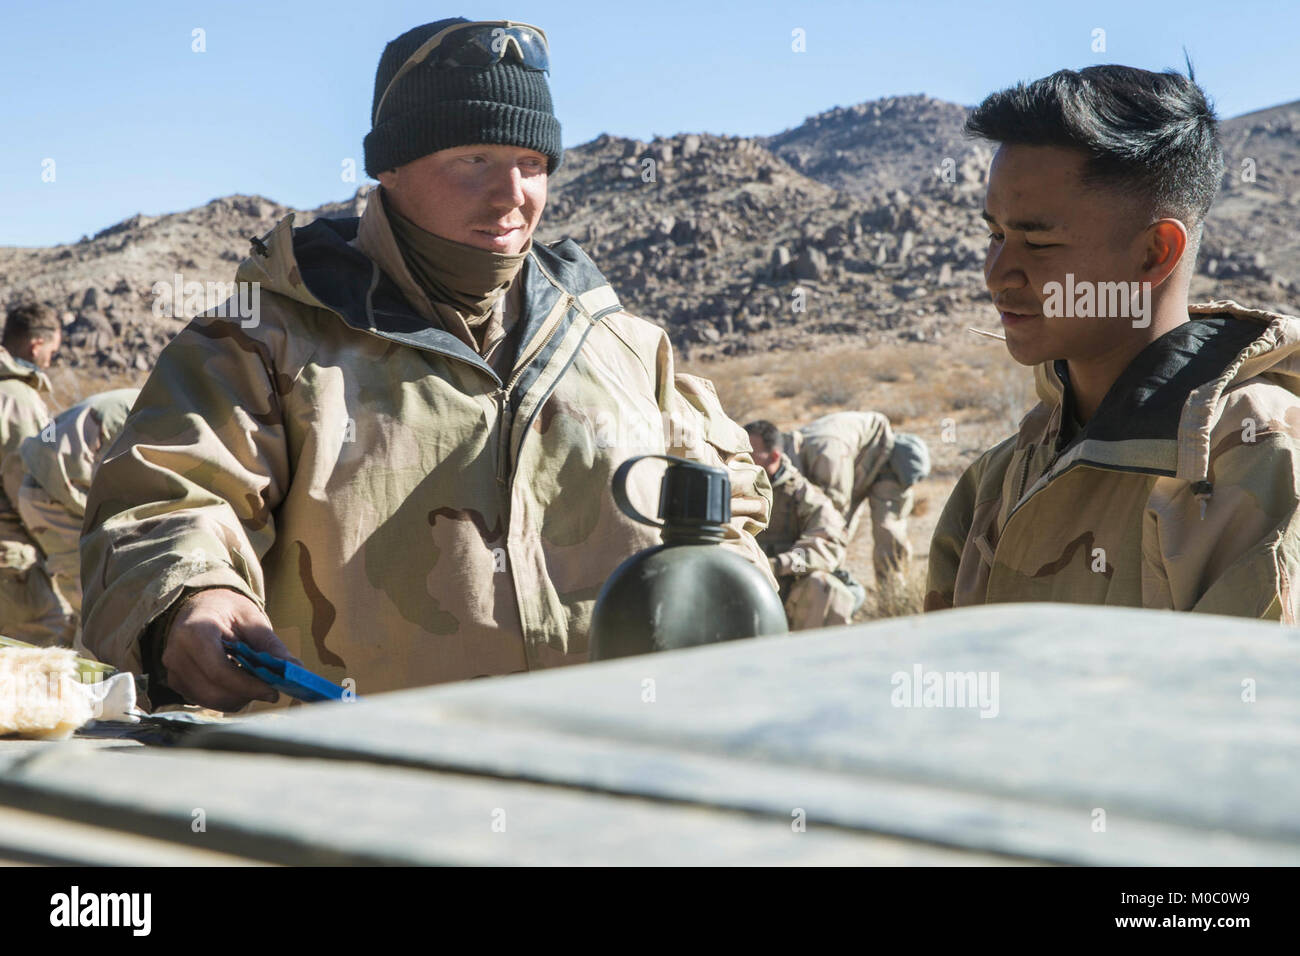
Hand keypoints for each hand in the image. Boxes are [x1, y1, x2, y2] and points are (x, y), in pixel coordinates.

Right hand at [160, 588, 298, 711]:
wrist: (199, 605)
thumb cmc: (226, 609)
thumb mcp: (252, 619)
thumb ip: (271, 646)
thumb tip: (295, 669)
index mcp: (195, 632)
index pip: (219, 670)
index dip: (248, 686)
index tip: (274, 691)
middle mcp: (176, 654)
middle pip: (213, 691)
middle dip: (246, 695)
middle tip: (270, 690)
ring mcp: (173, 670)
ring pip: (209, 700)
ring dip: (238, 698)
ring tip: (256, 684)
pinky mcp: (176, 682)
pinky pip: (204, 699)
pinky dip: (226, 696)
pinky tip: (239, 681)